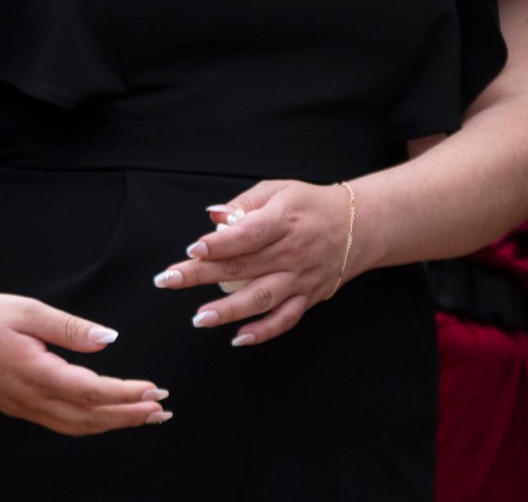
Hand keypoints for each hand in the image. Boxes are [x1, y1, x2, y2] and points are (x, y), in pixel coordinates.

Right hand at [0, 291, 167, 435]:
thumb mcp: (27, 311)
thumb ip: (70, 327)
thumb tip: (109, 340)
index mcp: (36, 373)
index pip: (92, 392)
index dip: (127, 394)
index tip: (155, 389)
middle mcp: (31, 398)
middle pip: (90, 417)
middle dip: (129, 415)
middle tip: (163, 409)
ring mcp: (23, 407)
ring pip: (76, 425)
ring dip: (113, 423)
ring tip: (144, 416)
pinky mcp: (18, 407)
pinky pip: (61, 423)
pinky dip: (90, 423)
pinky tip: (105, 416)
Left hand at [155, 179, 362, 346]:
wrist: (358, 226)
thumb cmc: (310, 205)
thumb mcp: (279, 190)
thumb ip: (244, 203)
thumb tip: (213, 218)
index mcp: (284, 219)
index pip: (249, 233)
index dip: (220, 243)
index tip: (192, 249)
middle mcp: (293, 251)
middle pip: (244, 266)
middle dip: (202, 275)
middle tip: (169, 280)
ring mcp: (301, 277)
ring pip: (262, 297)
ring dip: (229, 310)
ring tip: (199, 317)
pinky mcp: (308, 297)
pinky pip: (285, 319)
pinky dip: (263, 331)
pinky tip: (238, 338)